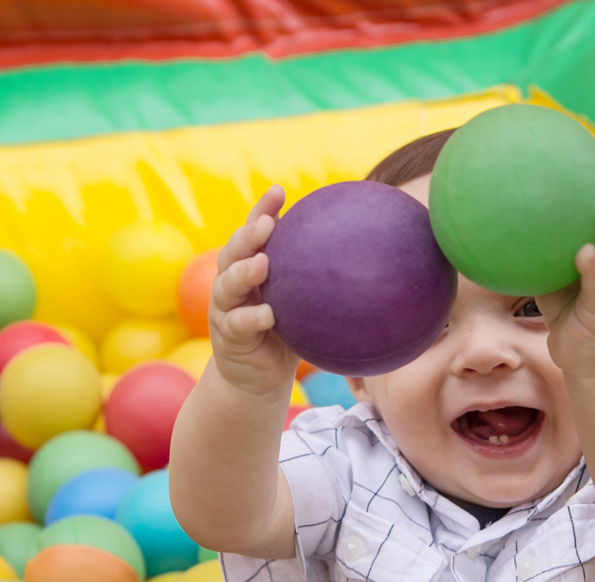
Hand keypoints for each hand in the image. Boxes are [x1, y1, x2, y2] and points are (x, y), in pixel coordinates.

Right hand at [209, 185, 300, 393]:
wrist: (256, 378)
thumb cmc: (283, 335)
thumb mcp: (300, 305)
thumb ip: (318, 283)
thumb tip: (369, 262)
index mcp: (247, 268)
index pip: (253, 233)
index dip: (262, 210)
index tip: (279, 190)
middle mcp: (231, 283)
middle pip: (233, 251)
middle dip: (249, 234)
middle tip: (268, 224)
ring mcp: (225, 310)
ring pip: (227, 284)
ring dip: (243, 271)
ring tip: (262, 262)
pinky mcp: (228, 337)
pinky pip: (237, 325)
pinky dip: (251, 318)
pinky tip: (268, 314)